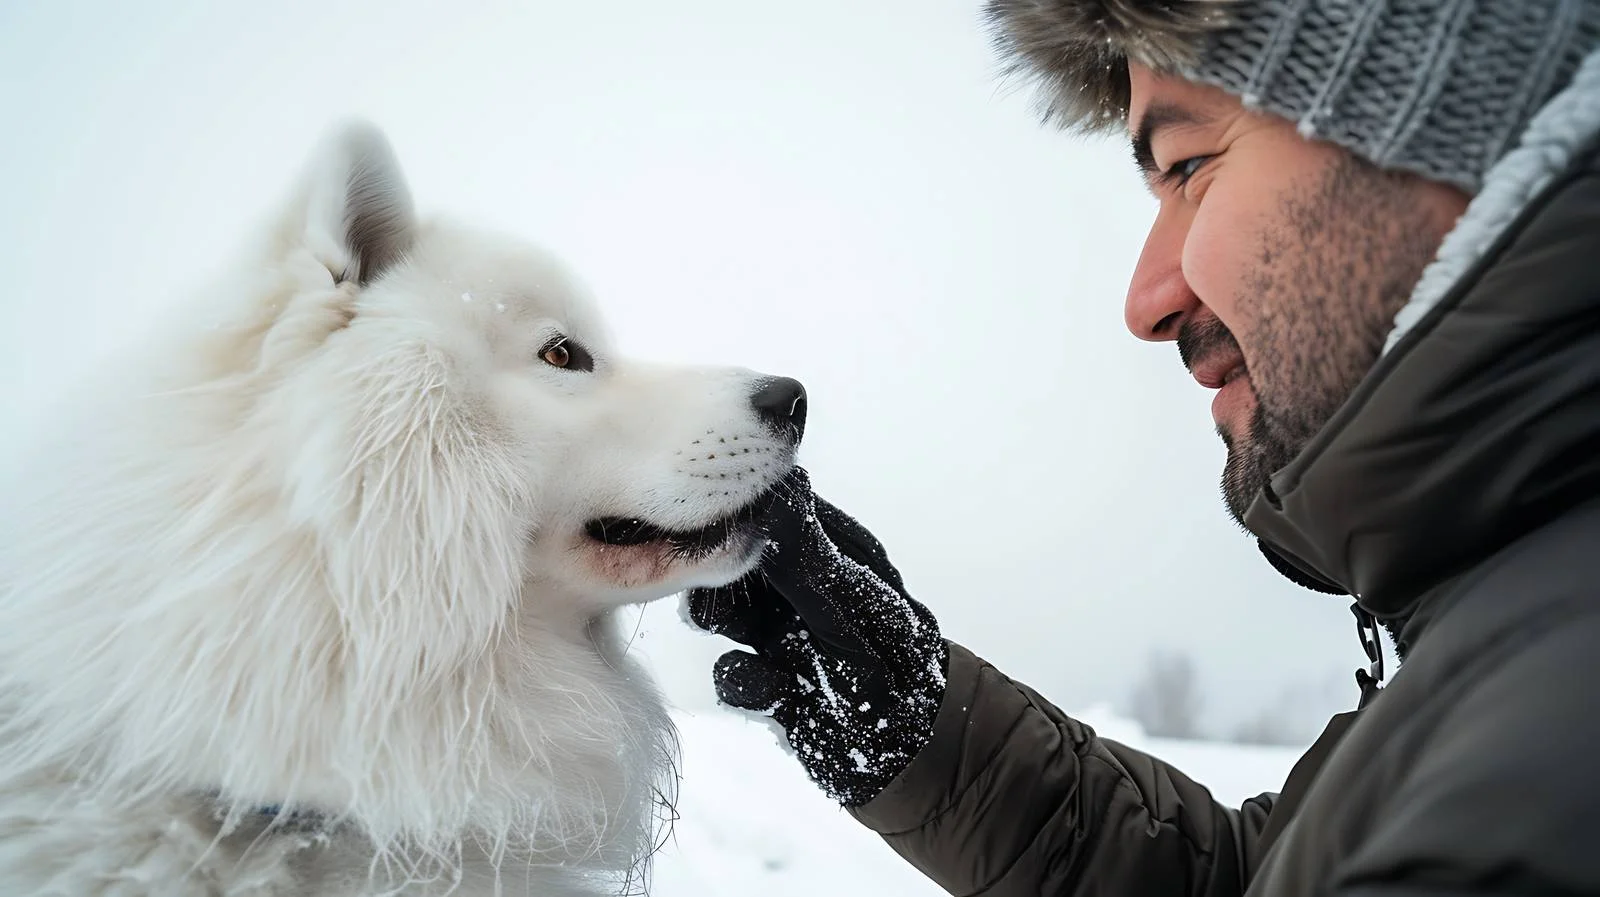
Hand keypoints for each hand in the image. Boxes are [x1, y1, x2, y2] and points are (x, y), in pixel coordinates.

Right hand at [686, 468, 947, 806]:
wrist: (917, 760)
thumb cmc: (898, 667)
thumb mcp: (848, 600)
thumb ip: (802, 549)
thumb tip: (773, 485)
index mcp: (833, 555)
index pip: (772, 515)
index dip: (736, 517)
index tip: (706, 527)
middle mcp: (804, 592)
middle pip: (734, 563)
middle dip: (717, 575)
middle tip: (713, 586)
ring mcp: (786, 639)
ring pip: (725, 615)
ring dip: (722, 622)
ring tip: (726, 628)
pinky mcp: (773, 689)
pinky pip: (734, 673)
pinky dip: (748, 682)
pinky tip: (777, 693)